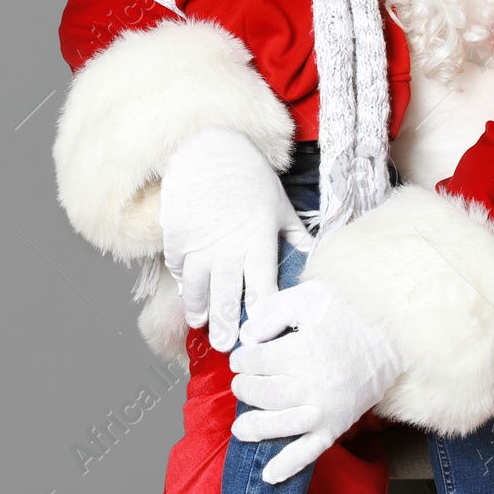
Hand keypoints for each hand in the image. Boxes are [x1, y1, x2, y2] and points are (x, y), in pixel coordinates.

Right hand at [159, 127, 314, 352]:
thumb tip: (316, 256)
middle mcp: (228, 246)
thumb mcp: (279, 204)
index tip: (260, 335)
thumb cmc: (249, 175)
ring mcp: (199, 242)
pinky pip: (178, 267)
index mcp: (258, 240)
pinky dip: (182, 280)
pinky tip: (186, 290)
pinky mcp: (176, 235)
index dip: (260, 315)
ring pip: (198, 288)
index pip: (261, 287)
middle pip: (227, 296)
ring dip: (198, 309)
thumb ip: (295, 235)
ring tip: (200, 324)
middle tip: (226, 346)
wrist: (207, 147)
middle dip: (226, 325)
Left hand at [227, 279, 404, 484]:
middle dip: (244, 388)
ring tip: (241, 427)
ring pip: (276, 425)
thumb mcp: (309, 297)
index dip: (242, 359)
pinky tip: (269, 475)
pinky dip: (287, 465)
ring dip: (254, 426)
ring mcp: (322, 411)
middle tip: (242, 383)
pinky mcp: (335, 426)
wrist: (393, 338)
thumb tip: (247, 337)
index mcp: (300, 353)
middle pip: (260, 394)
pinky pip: (308, 452)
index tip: (242, 357)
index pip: (254, 362)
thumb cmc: (349, 313)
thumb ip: (273, 311)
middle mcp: (309, 386)